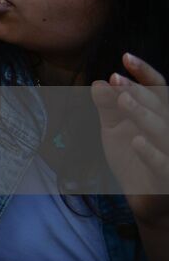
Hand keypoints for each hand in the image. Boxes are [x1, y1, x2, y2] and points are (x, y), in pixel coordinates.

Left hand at [92, 53, 168, 228]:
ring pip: (164, 131)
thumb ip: (107, 107)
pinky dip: (152, 153)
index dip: (145, 73)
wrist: (148, 203)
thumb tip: (98, 84)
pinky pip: (164, 165)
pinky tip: (136, 141)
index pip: (159, 89)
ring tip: (123, 99)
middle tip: (116, 80)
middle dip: (139, 91)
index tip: (125, 57)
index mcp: (160, 115)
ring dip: (144, 114)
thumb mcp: (115, 130)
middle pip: (160, 106)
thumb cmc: (135, 160)